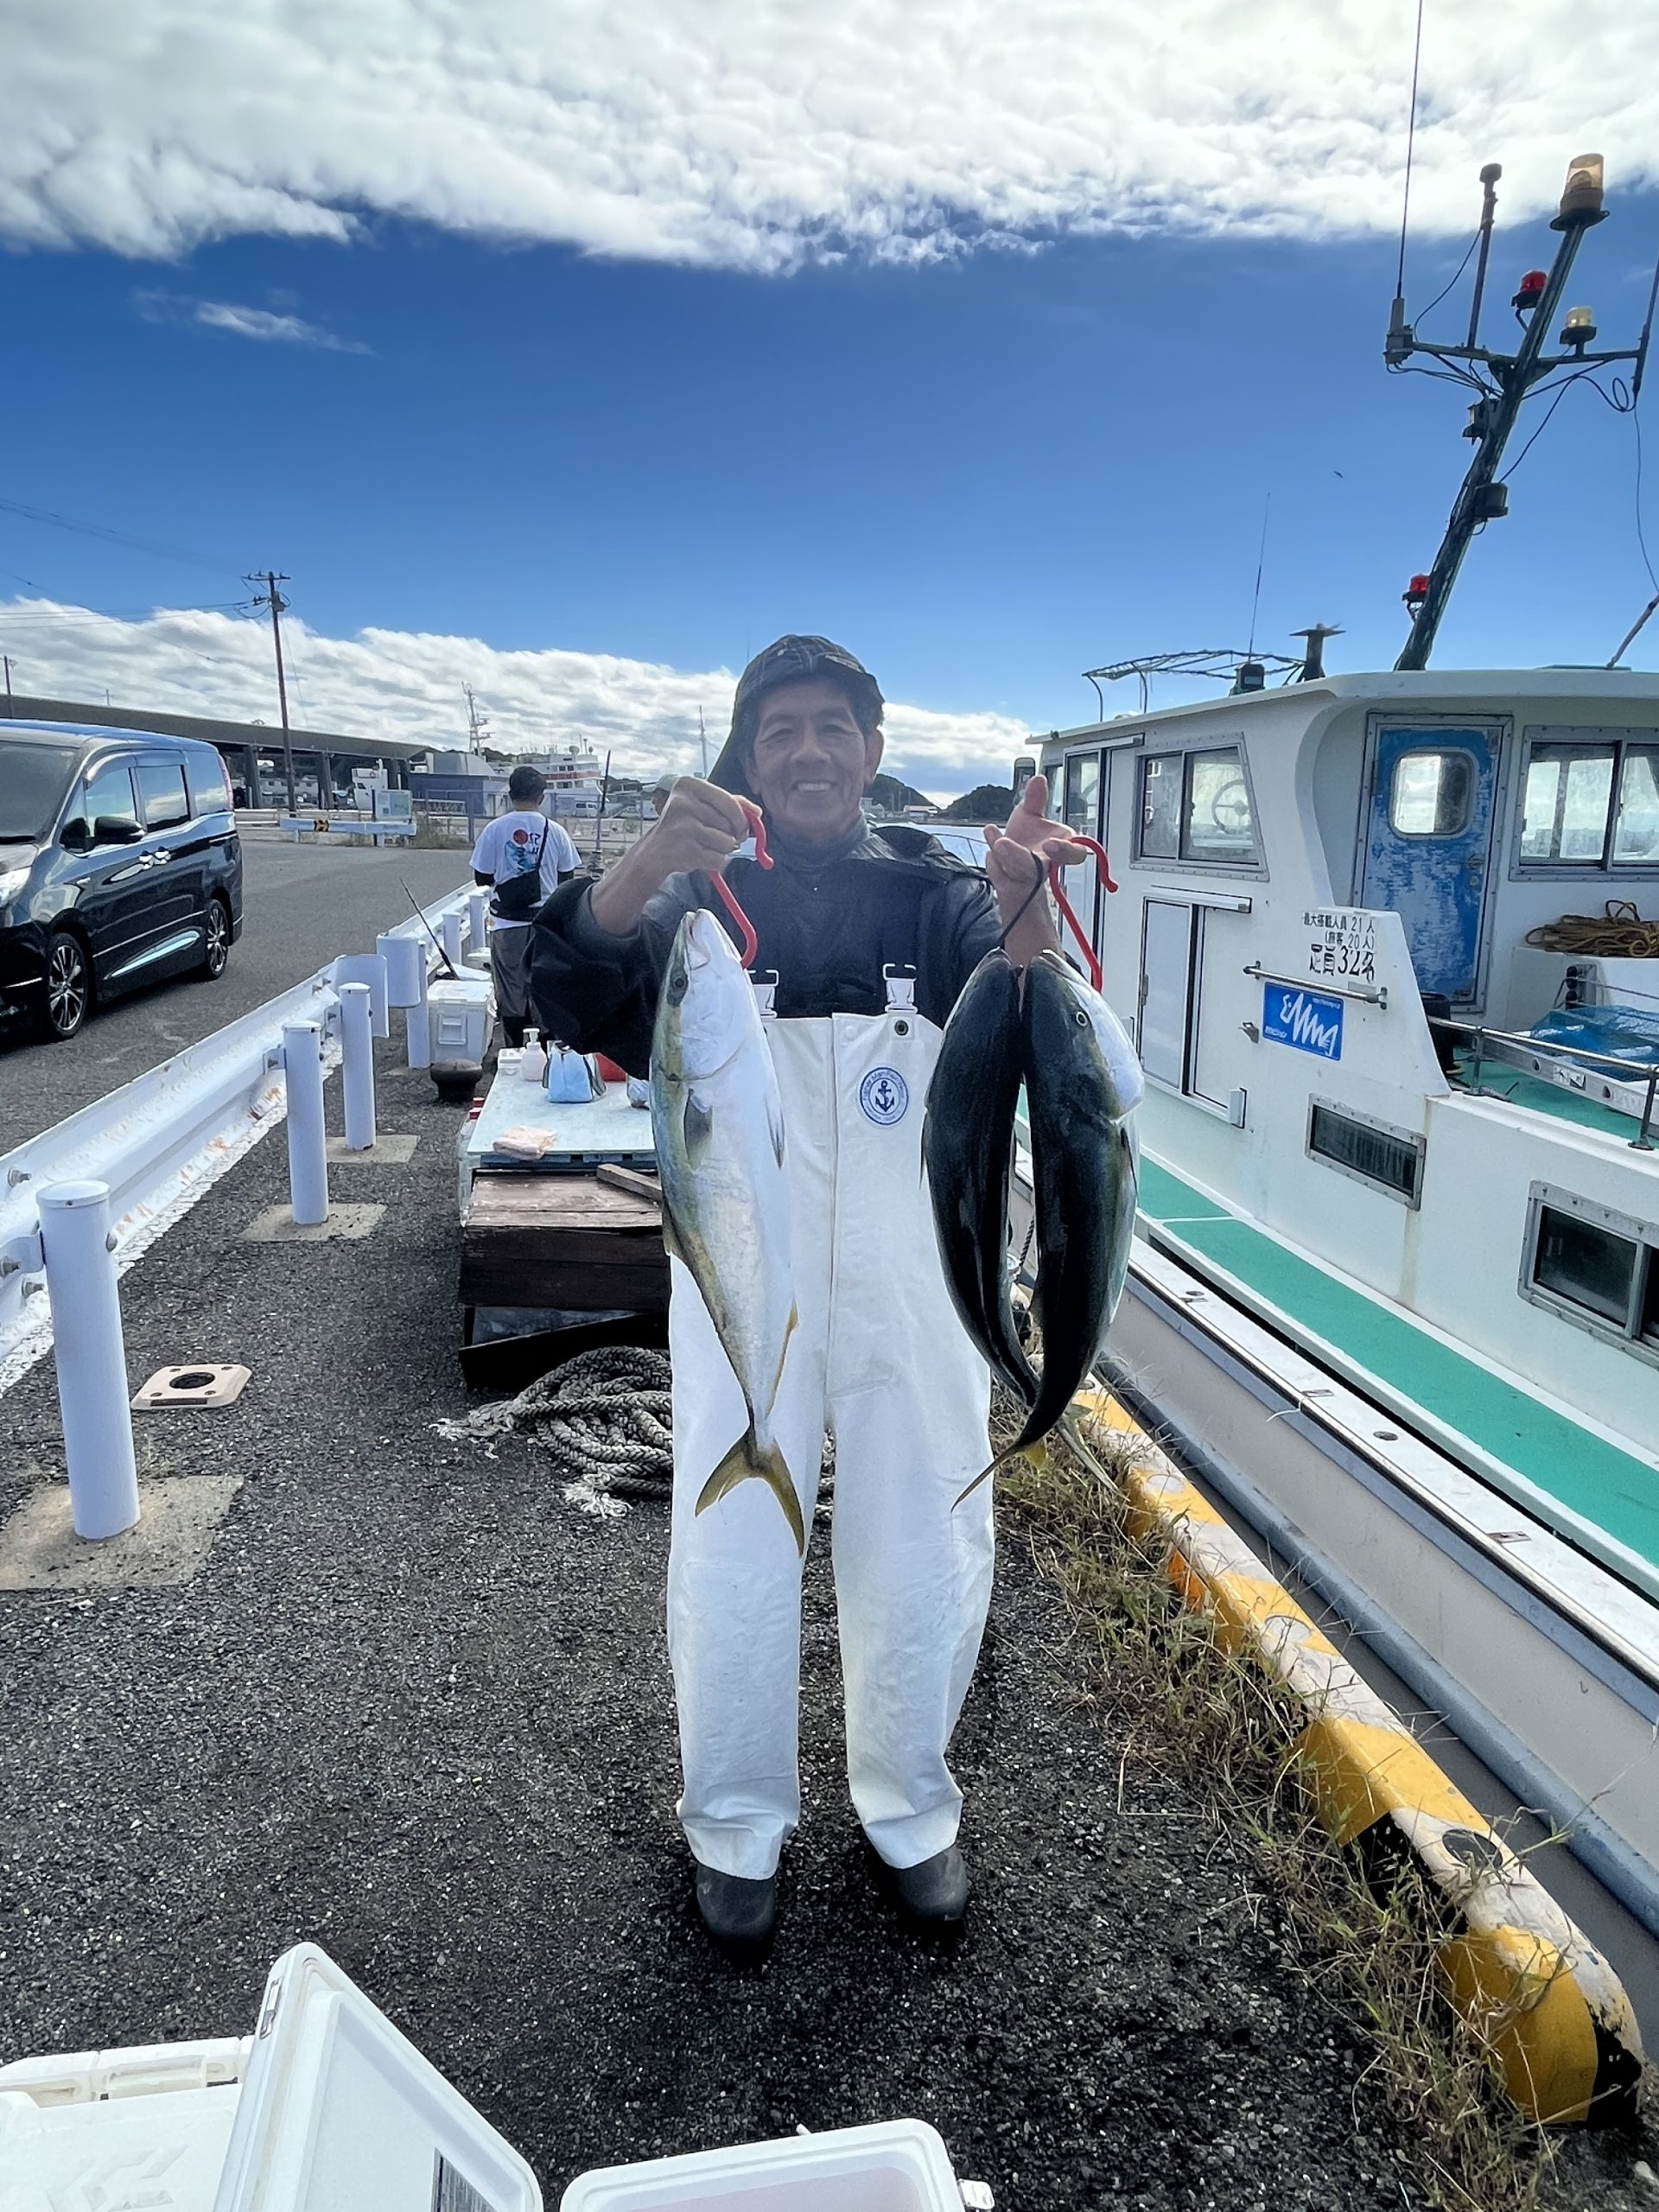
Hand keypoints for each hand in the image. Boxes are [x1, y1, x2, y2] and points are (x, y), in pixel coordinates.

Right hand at [646, 777, 752, 875]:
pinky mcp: (686, 851)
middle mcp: (683, 803)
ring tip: (702, 845)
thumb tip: (757, 812)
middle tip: (717, 837)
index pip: (730, 802)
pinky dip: (714, 863)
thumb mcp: (703, 805)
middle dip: (731, 834)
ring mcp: (683, 828)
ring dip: (721, 849)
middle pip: (731, 824)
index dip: (742, 818)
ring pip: (728, 843)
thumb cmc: (684, 825)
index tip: (740, 827)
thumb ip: (731, 803)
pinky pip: (719, 860)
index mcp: (688, 785)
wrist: (655, 850)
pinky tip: (698, 856)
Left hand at [983, 773, 1087, 915]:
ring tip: (996, 840)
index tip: (1050, 844)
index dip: (1066, 852)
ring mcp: (1027, 877)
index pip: (1075, 855)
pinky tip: (991, 837)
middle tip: (1003, 844)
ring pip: (1016, 873)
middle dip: (1019, 857)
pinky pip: (1000, 875)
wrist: (1010, 860)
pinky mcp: (1010, 884)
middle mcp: (1045, 865)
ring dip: (1003, 858)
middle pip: (1038, 868)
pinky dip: (992, 859)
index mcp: (1061, 848)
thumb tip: (1038, 779)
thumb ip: (1035, 799)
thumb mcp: (1030, 814)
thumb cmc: (1028, 838)